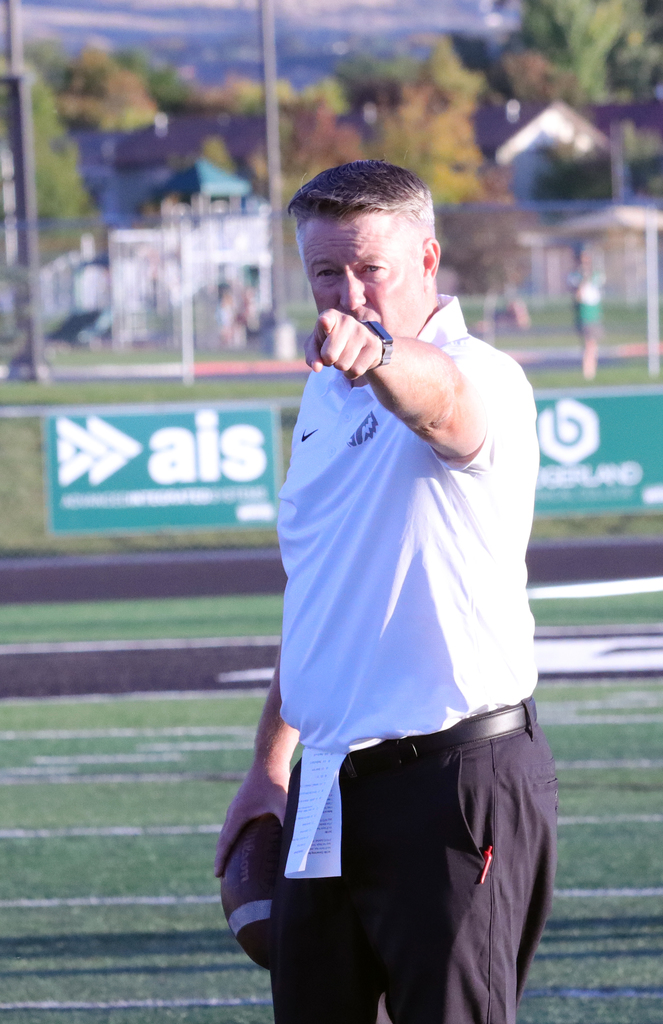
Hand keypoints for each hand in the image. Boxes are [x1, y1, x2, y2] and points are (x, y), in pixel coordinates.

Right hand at [214, 762, 288, 876]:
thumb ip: (287, 822)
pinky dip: (234, 835)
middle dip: (222, 856)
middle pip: (224, 839)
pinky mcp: (244, 802)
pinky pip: (235, 823)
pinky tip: (245, 839)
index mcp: (238, 815)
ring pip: (229, 830)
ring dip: (227, 845)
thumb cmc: (275, 780)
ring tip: (231, 861)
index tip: (216, 875)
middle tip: (222, 875)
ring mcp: (238, 806)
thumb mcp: (283, 803)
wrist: (269, 758)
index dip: (221, 860)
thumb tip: (296, 842)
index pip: (226, 842)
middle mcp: (234, 811)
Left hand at [305, 310, 382, 377]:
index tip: (324, 322)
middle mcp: (347, 320)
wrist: (359, 346)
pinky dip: (351, 373)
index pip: (327, 320)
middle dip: (328, 361)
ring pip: (343, 365)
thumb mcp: (316, 347)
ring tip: (344, 357)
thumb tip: (317, 368)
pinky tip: (354, 363)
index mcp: (330, 316)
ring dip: (340, 367)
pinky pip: (356, 370)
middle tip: (333, 355)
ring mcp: (363, 332)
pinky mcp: (374, 345)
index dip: (325, 322)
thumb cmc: (331, 344)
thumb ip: (312, 356)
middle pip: (330, 356)